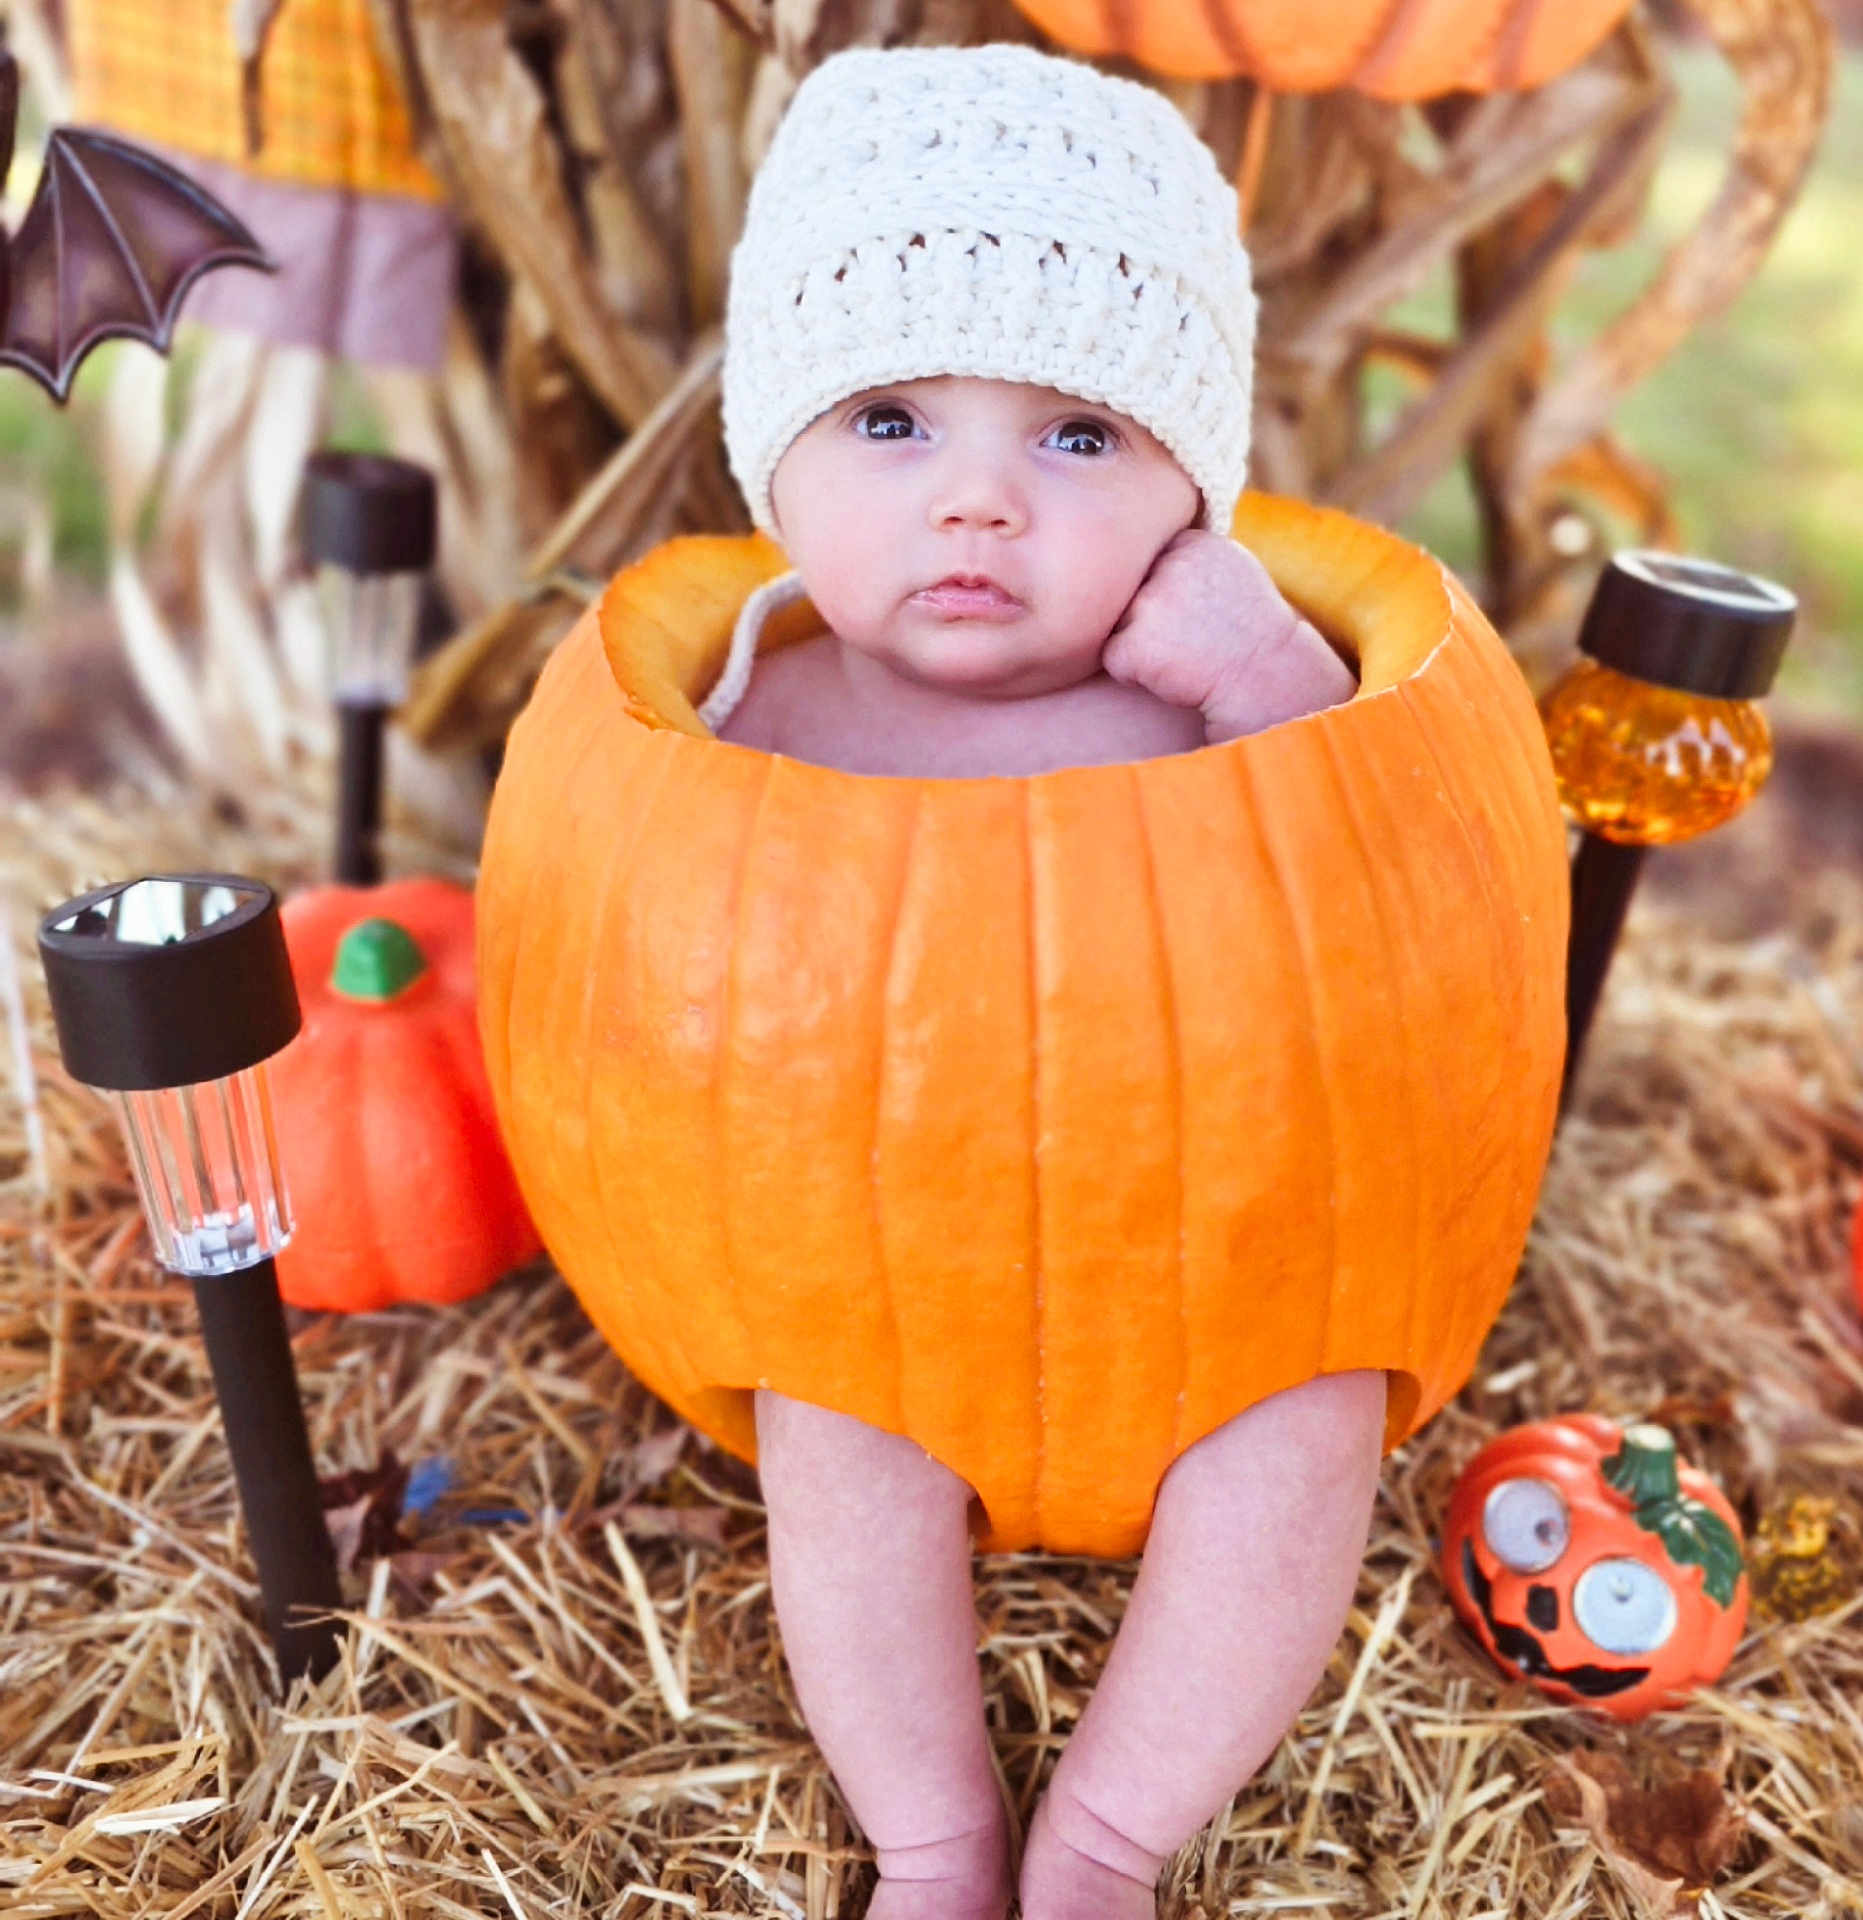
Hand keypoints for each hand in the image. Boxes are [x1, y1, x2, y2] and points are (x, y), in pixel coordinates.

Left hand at [1102, 530, 1353, 740]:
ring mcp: (1150, 605)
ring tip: (1184, 654)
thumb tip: (1149, 538)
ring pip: (1118, 624)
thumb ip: (1191, 553)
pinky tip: (1173, 674)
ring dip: (1141, 643)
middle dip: (1151, 618)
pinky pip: (1114, 660)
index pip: (1149, 562)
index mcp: (1192, 543)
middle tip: (1192, 637)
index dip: (1166, 592)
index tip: (1197, 612)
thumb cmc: (1251, 631)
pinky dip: (1135, 674)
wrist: (1268, 682)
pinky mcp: (1135, 645)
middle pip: (1130, 593)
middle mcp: (1168, 566)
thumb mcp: (1232, 568)